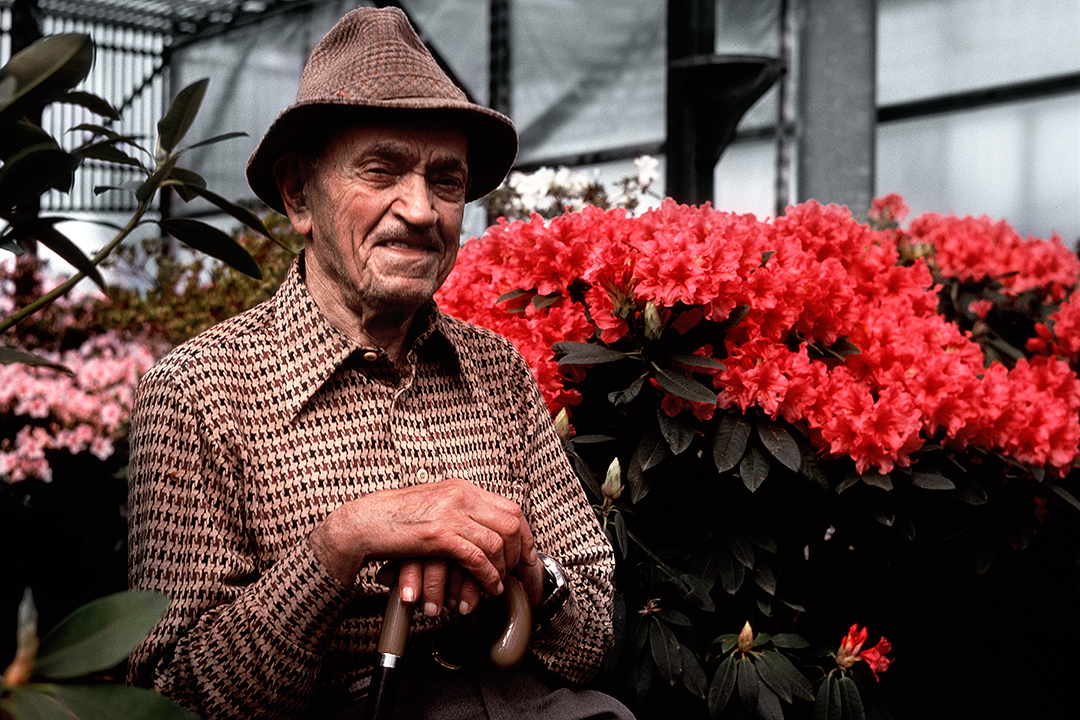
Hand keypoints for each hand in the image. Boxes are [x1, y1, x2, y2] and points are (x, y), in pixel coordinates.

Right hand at [309, 477, 538, 608]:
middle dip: (520, 554)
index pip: (510, 508)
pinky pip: (477, 556)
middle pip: (512, 523)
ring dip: (503, 569)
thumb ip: (459, 514)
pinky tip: (486, 586)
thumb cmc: (394, 520)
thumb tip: (483, 533)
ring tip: (498, 585)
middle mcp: (460, 495)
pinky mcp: (438, 534)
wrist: (362, 523)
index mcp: (462, 489)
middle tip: (516, 574)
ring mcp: (450, 513)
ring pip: (498, 541)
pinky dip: (487, 575)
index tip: (527, 557)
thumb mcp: (434, 508)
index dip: (525, 536)